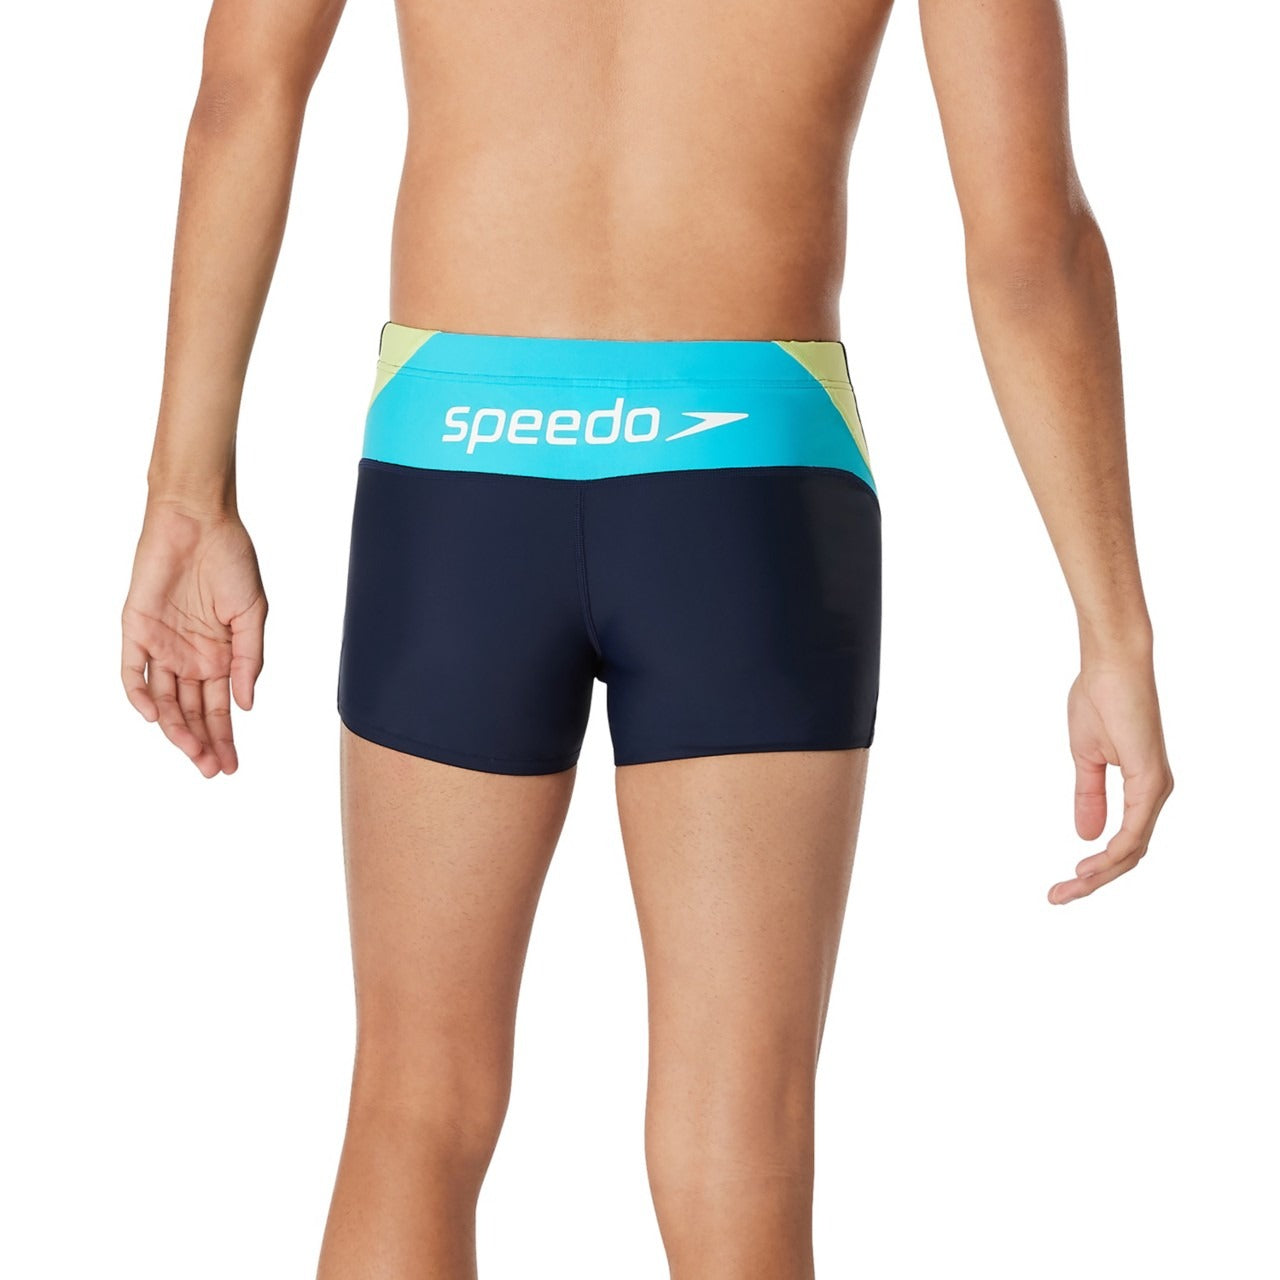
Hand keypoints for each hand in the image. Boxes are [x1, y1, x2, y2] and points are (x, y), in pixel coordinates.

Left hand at [121, 501, 266, 776]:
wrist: (199, 522)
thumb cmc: (232, 562)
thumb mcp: (253, 614)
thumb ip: (250, 659)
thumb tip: (246, 704)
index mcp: (220, 656)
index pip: (218, 708)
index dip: (224, 738)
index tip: (231, 765)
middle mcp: (190, 657)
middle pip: (191, 712)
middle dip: (202, 743)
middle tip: (211, 769)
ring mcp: (162, 645)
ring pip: (164, 700)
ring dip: (176, 728)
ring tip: (192, 752)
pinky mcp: (136, 629)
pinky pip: (133, 671)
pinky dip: (140, 695)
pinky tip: (155, 717)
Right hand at [1050, 657, 1173, 902]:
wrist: (1110, 666)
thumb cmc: (1099, 699)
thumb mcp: (1086, 758)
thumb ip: (1088, 795)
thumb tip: (1086, 834)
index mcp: (1142, 787)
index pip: (1124, 842)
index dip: (1096, 867)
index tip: (1064, 882)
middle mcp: (1154, 793)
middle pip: (1129, 854)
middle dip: (1094, 880)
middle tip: (1059, 896)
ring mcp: (1155, 788)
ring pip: (1133, 850)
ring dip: (1101, 874)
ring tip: (1070, 887)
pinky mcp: (1150, 780)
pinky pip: (1136, 830)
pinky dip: (1115, 852)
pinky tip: (1092, 863)